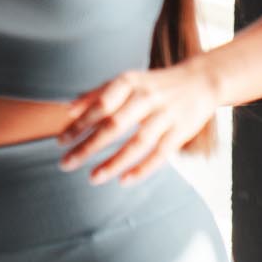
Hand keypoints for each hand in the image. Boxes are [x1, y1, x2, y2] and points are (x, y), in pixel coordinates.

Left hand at [59, 62, 222, 183]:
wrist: (201, 81)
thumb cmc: (154, 84)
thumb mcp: (126, 80)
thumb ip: (97, 93)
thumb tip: (68, 109)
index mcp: (128, 83)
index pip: (99, 106)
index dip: (79, 124)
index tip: (60, 142)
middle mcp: (146, 98)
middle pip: (114, 126)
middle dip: (88, 146)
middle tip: (66, 164)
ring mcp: (165, 115)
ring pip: (137, 143)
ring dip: (113, 163)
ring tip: (92, 178)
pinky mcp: (181, 131)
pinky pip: (160, 154)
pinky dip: (142, 169)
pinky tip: (123, 181)